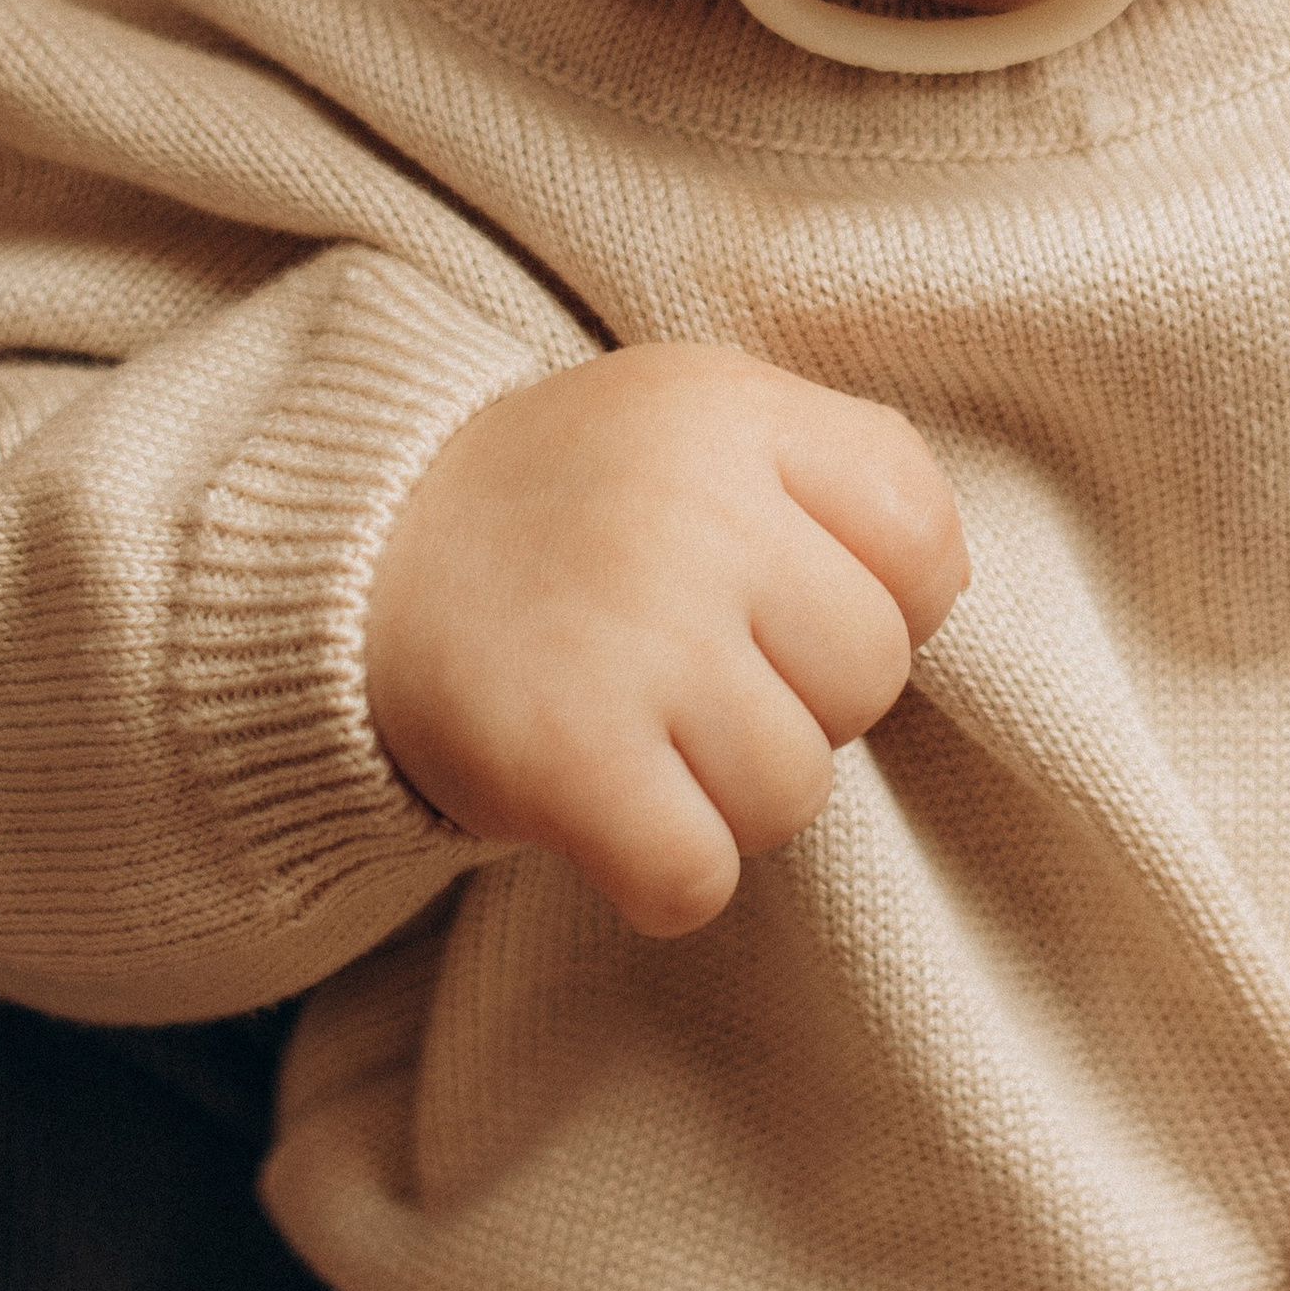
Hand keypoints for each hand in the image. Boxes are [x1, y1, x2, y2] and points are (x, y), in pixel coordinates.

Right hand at [364, 344, 968, 933]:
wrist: (351, 565)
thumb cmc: (570, 509)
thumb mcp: (700, 421)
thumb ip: (839, 473)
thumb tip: (938, 592)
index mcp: (733, 413)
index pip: (923, 544)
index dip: (875, 598)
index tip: (783, 600)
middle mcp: (689, 511)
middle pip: (868, 678)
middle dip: (797, 700)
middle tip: (692, 671)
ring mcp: (628, 636)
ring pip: (791, 790)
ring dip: (725, 791)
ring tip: (639, 726)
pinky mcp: (562, 758)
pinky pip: (698, 878)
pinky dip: (661, 872)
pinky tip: (609, 808)